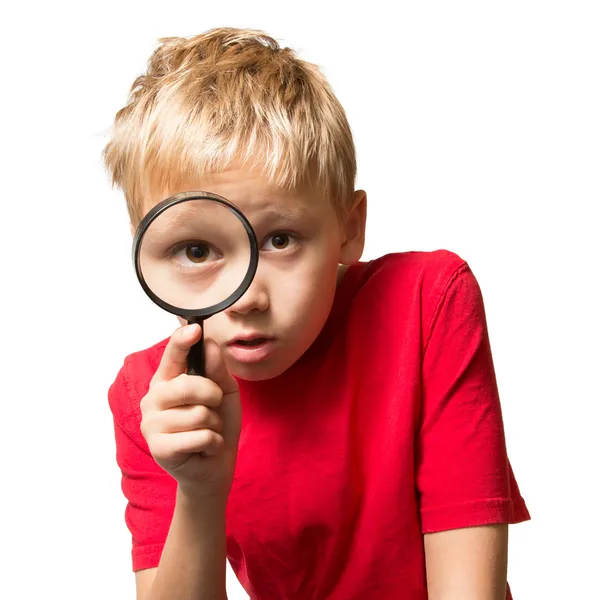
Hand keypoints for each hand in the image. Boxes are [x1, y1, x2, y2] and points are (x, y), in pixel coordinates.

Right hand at [140, 324, 241, 497]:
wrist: (214, 468)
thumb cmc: (217, 424)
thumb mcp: (224, 392)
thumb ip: (217, 370)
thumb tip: (209, 345)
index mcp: (168, 380)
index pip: (173, 355)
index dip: (182, 341)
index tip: (194, 328)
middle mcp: (153, 399)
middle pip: (189, 385)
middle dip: (212, 396)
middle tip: (214, 408)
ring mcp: (152, 424)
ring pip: (199, 413)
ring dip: (214, 425)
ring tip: (207, 432)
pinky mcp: (159, 448)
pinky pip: (200, 437)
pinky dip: (212, 443)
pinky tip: (204, 449)